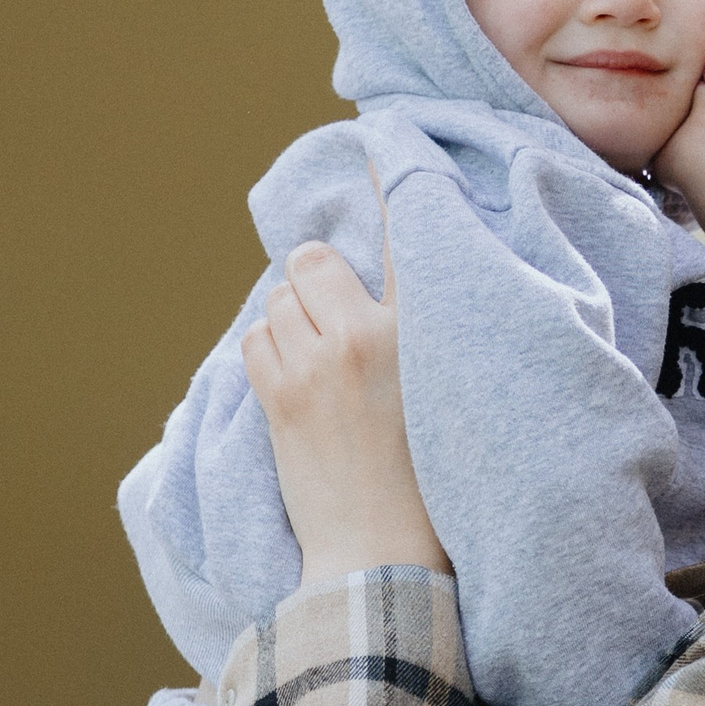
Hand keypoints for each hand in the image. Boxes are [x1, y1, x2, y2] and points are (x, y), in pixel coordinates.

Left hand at [241, 206, 449, 593]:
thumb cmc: (429, 490)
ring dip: (289, 321)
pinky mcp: (279, 395)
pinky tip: (294, 388)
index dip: (388, 183)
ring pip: (278, 298)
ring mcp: (318, 364)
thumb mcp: (448, 397)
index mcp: (424, 332)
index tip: (379, 147)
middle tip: (335, 330)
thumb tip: (370, 292)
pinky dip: (267, 352)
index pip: (403, 234)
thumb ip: (420, 337)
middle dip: (315, 286)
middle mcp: (368, 336)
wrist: (384, 558)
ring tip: (318, 368)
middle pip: (313, 261)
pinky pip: (255, 337)